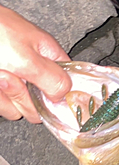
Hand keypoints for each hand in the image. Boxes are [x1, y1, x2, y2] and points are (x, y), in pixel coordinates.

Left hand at [0, 5, 71, 122]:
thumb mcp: (27, 58)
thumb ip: (53, 79)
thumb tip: (65, 95)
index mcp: (47, 56)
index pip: (67, 85)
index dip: (58, 96)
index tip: (44, 96)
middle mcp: (32, 71)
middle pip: (40, 105)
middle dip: (23, 96)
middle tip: (12, 76)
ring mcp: (14, 82)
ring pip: (19, 109)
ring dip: (6, 96)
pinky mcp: (0, 91)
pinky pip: (4, 107)